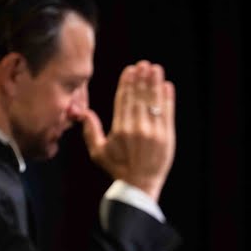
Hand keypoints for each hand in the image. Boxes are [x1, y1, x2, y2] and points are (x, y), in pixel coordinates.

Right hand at [81, 60, 175, 199]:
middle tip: (143, 64)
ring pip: (153, 101)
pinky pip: (167, 113)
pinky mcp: (167, 137)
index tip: (130, 69)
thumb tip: (83, 112)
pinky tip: (166, 85)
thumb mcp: (98, 152)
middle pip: (139, 97)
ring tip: (155, 68)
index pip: (123, 100)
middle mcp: (136, 128)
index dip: (127, 83)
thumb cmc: (117, 169)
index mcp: (119, 129)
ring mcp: (153, 132)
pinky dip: (167, 98)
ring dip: (154, 83)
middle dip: (141, 78)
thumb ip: (90, 131)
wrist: (140, 186)